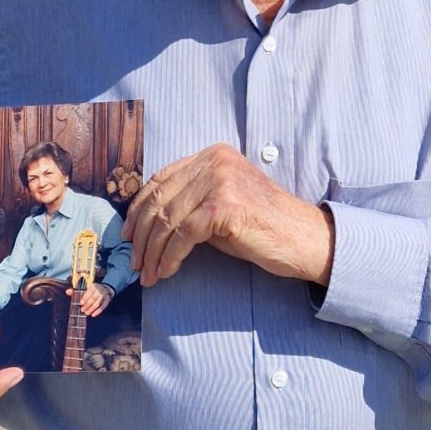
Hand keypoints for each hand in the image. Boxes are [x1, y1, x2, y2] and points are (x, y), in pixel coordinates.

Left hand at [78, 282, 109, 319]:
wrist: (106, 289)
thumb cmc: (93, 290)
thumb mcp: (85, 289)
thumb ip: (76, 291)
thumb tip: (67, 292)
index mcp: (93, 286)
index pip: (89, 292)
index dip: (85, 298)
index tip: (81, 303)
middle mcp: (100, 290)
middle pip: (93, 298)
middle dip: (88, 305)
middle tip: (83, 310)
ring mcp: (104, 295)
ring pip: (98, 303)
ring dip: (92, 309)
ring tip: (87, 313)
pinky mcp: (108, 300)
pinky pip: (103, 306)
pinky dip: (98, 311)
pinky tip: (93, 314)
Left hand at [125, 145, 334, 288]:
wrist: (303, 238)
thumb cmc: (262, 228)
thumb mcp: (221, 205)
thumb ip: (190, 203)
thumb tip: (147, 224)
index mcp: (212, 155)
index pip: (160, 179)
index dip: (138, 209)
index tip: (127, 234)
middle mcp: (214, 161)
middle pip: (159, 199)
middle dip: (141, 235)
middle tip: (136, 262)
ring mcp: (220, 180)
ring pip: (167, 219)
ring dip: (153, 252)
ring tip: (149, 274)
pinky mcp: (224, 205)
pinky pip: (183, 235)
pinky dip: (170, 257)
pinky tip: (167, 271)